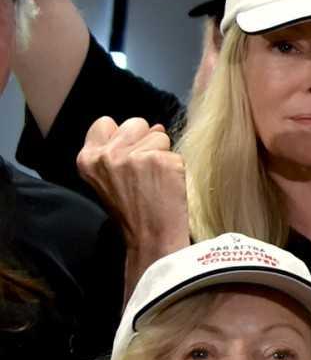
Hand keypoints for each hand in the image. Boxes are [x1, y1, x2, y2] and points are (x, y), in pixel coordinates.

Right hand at [75, 117, 189, 252]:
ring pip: (159, 134)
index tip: (126, 153)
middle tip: (144, 170)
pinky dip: (175, 165)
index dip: (120, 135)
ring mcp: (133, 157)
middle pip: (135, 123)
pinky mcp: (160, 160)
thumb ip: (121, 150)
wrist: (150, 237)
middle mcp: (107, 155)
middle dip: (144, 139)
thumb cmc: (133, 209)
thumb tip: (155, 127)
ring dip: (161, 152)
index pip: (104, 123)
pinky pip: (174, 151)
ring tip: (154, 179)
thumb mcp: (110, 178)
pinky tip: (166, 184)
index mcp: (88, 159)